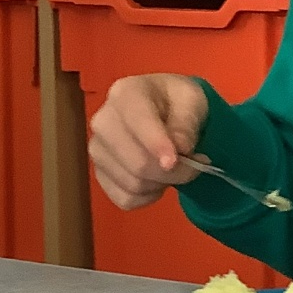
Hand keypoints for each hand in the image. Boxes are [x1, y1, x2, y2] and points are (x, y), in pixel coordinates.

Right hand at [89, 73, 208, 211]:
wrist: (165, 112)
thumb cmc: (178, 102)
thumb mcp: (192, 101)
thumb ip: (186, 123)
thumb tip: (180, 149)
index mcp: (125, 93)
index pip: (138, 121)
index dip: (156, 144)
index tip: (174, 161)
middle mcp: (103, 121)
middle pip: (137, 162)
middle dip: (172, 172)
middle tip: (194, 165)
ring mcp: (98, 150)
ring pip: (133, 184)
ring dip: (163, 183)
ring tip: (174, 168)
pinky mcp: (100, 174)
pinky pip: (125, 199)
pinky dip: (148, 197)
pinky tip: (157, 180)